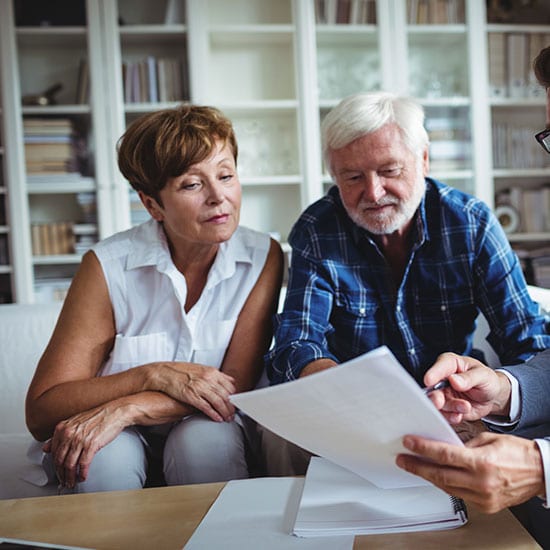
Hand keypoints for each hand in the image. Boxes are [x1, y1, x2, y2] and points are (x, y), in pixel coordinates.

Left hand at [43, 403, 127, 488]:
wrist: (115, 412)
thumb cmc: (97, 417)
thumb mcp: (74, 422)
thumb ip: (59, 435)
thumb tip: (46, 448)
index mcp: (62, 428)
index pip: (53, 452)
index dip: (55, 465)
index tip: (58, 471)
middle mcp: (69, 433)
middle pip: (60, 460)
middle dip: (61, 474)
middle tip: (63, 480)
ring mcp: (80, 439)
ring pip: (70, 465)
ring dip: (70, 477)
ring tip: (72, 482)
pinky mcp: (91, 444)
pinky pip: (83, 464)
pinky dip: (82, 473)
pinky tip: (83, 477)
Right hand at [149, 363, 235, 421]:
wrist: (164, 372)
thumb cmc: (180, 371)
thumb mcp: (201, 368)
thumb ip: (216, 375)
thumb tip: (229, 380)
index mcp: (211, 372)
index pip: (230, 386)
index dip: (234, 396)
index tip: (236, 403)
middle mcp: (208, 378)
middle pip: (226, 395)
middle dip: (231, 407)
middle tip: (233, 414)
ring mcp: (200, 387)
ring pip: (218, 402)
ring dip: (225, 412)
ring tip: (227, 418)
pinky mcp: (191, 396)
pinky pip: (206, 407)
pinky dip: (213, 414)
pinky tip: (217, 418)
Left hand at [395, 432, 544, 512]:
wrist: (540, 472)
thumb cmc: (518, 453)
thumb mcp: (488, 439)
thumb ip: (464, 445)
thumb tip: (443, 446)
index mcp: (481, 462)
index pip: (443, 454)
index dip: (422, 448)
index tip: (408, 443)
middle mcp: (481, 482)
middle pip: (439, 474)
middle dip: (417, 466)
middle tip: (403, 459)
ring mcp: (483, 497)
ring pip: (446, 486)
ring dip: (428, 476)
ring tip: (415, 466)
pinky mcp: (486, 506)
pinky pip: (458, 494)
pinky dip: (446, 484)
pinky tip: (436, 476)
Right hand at [424, 353, 511, 423]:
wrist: (492, 397)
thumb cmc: (487, 380)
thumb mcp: (484, 376)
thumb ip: (469, 378)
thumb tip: (454, 380)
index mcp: (450, 364)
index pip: (439, 367)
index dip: (433, 373)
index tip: (429, 381)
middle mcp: (442, 379)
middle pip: (432, 388)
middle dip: (435, 396)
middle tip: (440, 401)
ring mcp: (444, 394)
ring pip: (438, 403)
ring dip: (450, 408)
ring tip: (465, 407)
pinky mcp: (447, 408)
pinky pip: (444, 414)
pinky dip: (450, 417)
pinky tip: (459, 416)